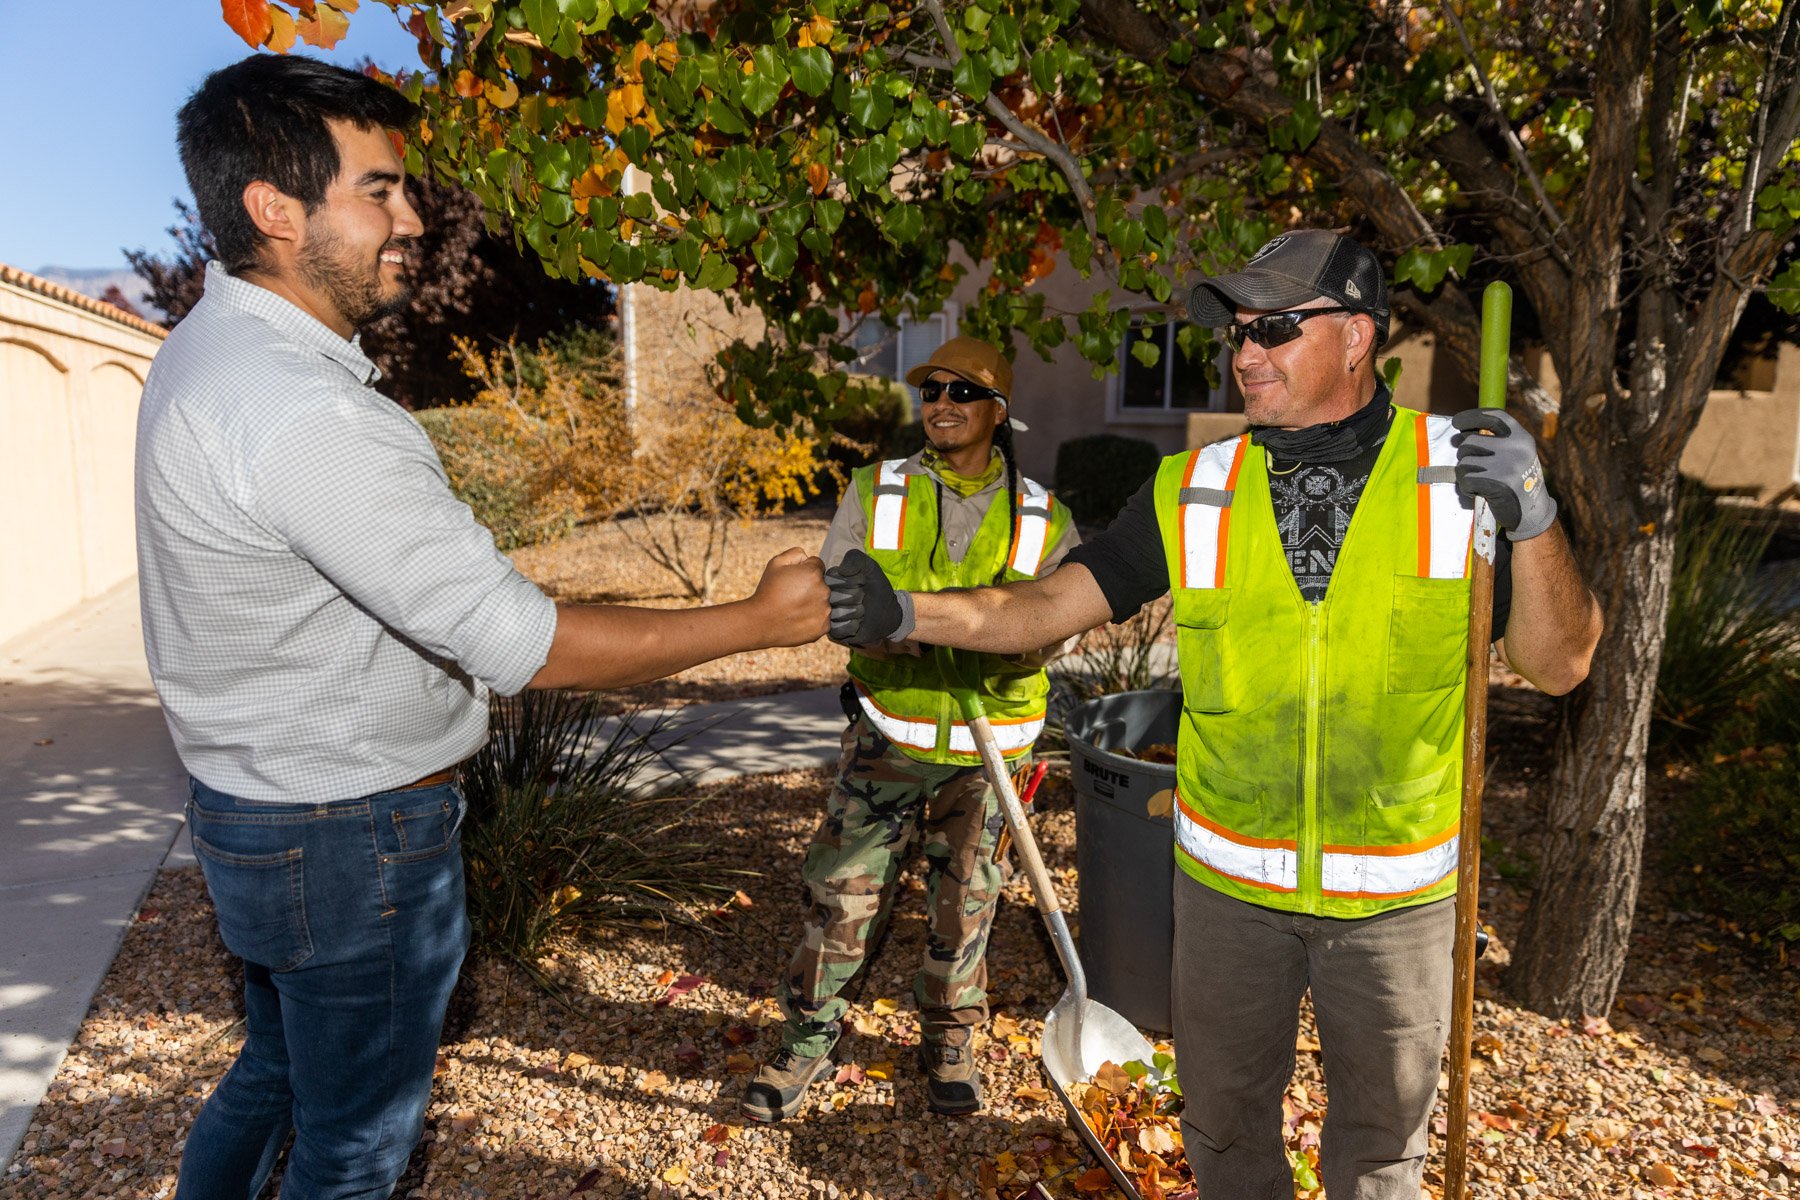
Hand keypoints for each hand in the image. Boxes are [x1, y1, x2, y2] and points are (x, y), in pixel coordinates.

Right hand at [751, 548, 829, 645]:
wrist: (761, 622)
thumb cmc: (768, 591)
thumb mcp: (776, 562)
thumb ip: (796, 553)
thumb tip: (807, 558)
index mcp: (814, 574)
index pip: (818, 565)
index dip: (804, 570)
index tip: (794, 580)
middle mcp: (824, 591)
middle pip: (822, 584)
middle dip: (810, 587)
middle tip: (792, 595)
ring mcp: (825, 611)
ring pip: (823, 602)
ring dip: (813, 603)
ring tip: (794, 608)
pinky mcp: (823, 627)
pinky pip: (822, 618)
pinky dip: (813, 619)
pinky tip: (798, 619)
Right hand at [825, 549, 914, 646]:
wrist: (888, 612)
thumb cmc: (876, 587)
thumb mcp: (869, 567)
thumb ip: (855, 559)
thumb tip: (841, 571)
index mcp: (829, 580)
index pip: (832, 578)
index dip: (852, 581)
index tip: (861, 582)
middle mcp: (824, 598)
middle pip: (834, 596)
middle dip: (855, 596)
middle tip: (861, 597)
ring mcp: (827, 615)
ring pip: (836, 613)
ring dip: (855, 612)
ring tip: (860, 609)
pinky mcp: (833, 632)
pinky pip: (838, 629)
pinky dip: (853, 625)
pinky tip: (858, 622)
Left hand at [1451, 409, 1557, 540]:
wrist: (1533, 511)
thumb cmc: (1517, 481)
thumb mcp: (1515, 455)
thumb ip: (1494, 442)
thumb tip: (1461, 434)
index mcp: (1522, 438)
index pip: (1493, 417)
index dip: (1471, 417)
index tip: (1457, 422)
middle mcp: (1516, 448)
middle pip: (1470, 441)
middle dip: (1464, 454)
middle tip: (1473, 466)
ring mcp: (1507, 465)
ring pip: (1464, 462)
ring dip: (1465, 474)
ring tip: (1479, 482)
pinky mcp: (1497, 483)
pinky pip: (1466, 480)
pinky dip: (1467, 488)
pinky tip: (1480, 492)